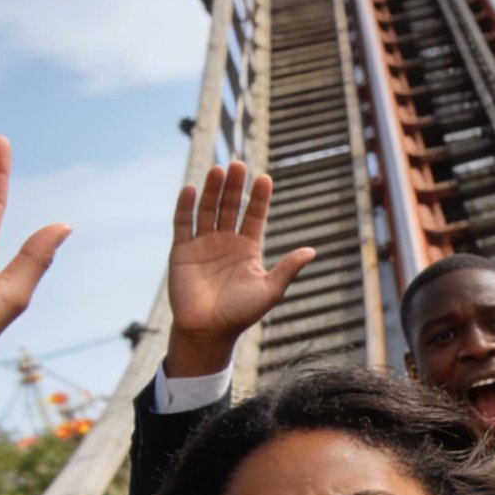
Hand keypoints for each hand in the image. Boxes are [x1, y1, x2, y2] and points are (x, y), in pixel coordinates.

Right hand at [164, 162, 313, 376]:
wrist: (209, 330)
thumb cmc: (241, 313)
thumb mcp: (270, 290)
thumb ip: (288, 269)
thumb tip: (312, 251)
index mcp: (248, 249)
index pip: (254, 216)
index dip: (258, 198)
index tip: (265, 179)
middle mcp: (225, 242)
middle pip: (230, 207)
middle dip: (234, 186)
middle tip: (238, 164)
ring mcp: (203, 244)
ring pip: (207, 210)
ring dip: (211, 190)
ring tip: (218, 169)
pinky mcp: (181, 250)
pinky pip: (183, 223)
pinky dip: (186, 206)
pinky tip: (191, 188)